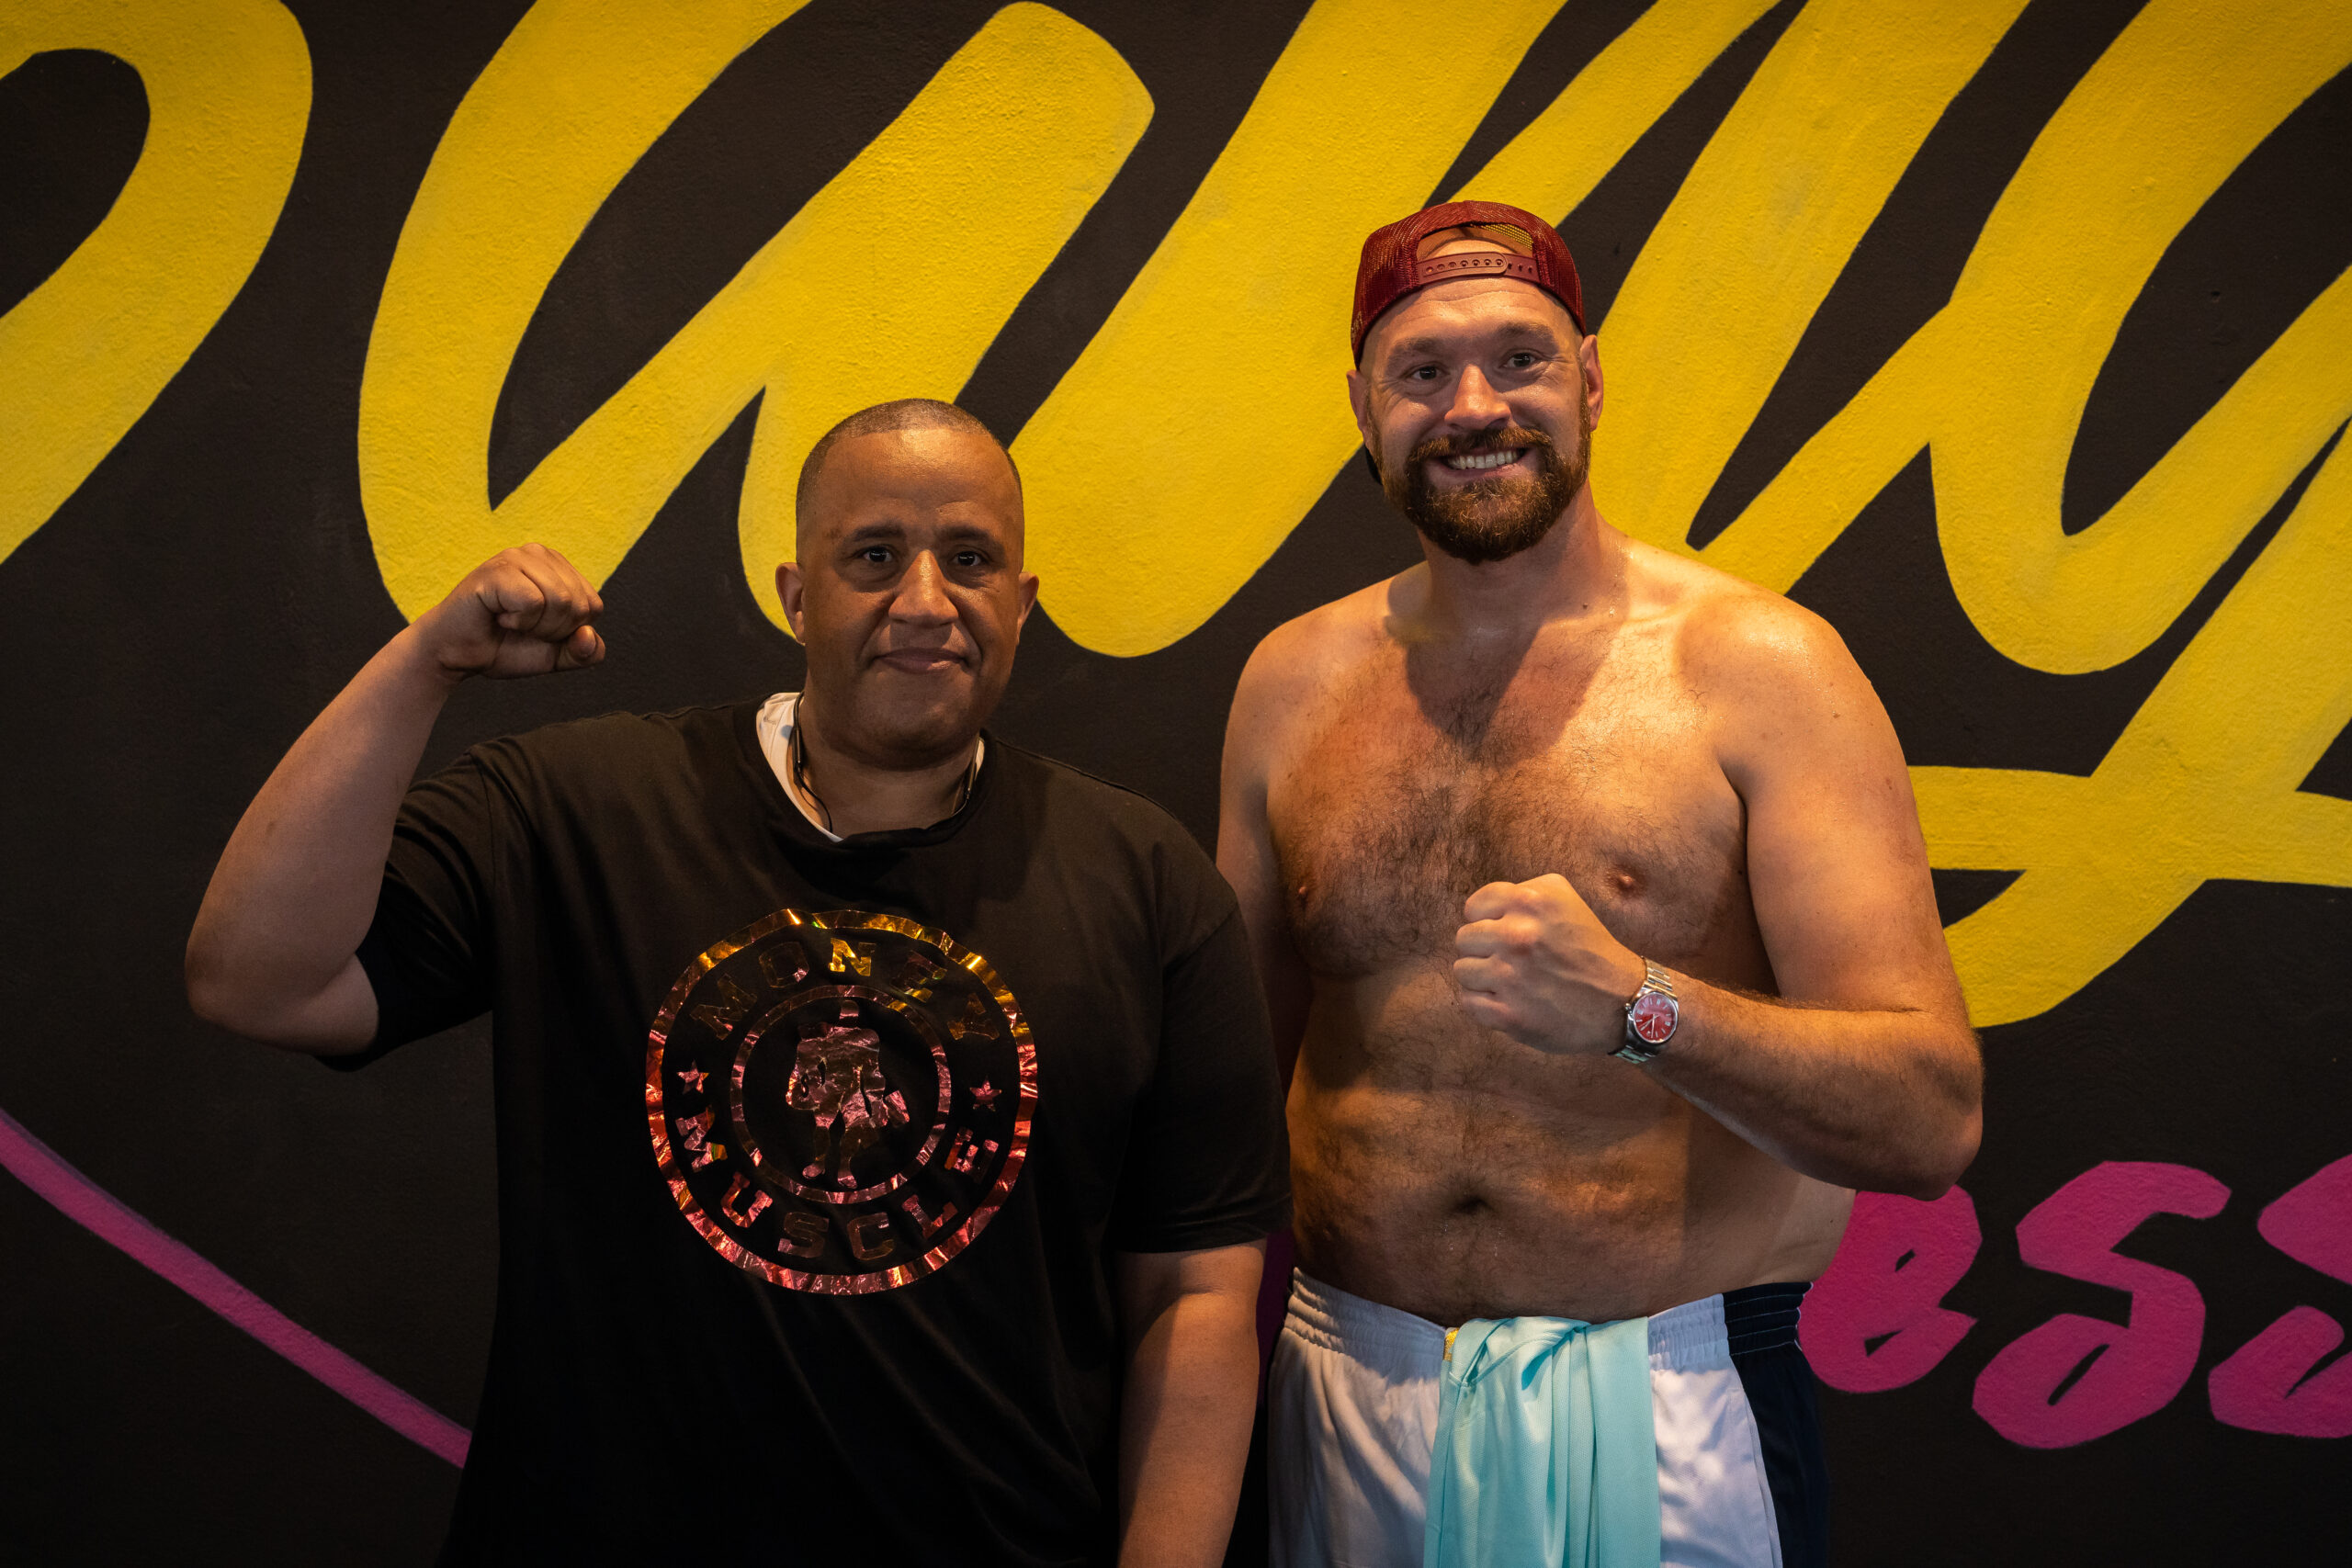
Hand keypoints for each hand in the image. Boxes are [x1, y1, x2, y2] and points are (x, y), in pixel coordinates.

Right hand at [407, 544, 605, 681]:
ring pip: (561, 601)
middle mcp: (540, 554)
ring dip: (536, 627)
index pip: (593, 606)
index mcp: (559, 568)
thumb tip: (588, 635)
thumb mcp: (556, 655)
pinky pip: (534, 602)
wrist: (457, 655)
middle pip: (580, 604)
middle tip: (520, 627)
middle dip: (553, 631)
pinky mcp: (498, 569)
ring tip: (509, 620)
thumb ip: (585, 652)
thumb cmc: (504, 647)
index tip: (538, 629)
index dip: (569, 632)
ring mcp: (517, 557)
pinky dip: (519, 621)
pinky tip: (498, 615)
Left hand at [1453, 874, 1646, 1054]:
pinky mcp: (1508, 1014)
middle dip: (1484, 949)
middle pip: (1465, 939)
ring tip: (1511, 981)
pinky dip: (1484, 1004)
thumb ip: (1520, 893)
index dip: (1487, 921)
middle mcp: (1517, 935)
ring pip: (1463, 971)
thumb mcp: (1562, 897)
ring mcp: (1510, 976)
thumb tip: (1479, 909)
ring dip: (1482, 977)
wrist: (1621, 1000)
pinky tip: (1509, 1001)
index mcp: (1529, 901)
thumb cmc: (1589, 948)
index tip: (1507, 933)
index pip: (1473, 908)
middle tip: (1512, 960)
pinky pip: (1469, 1003)